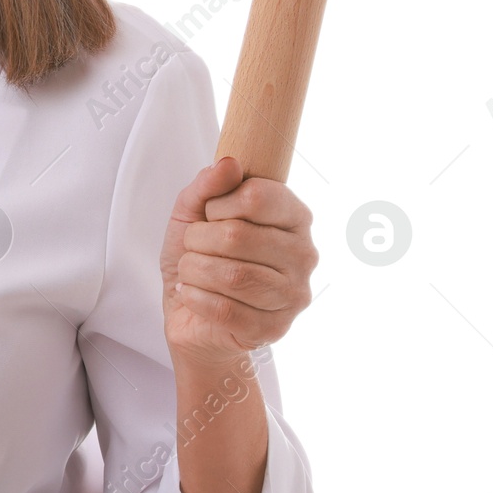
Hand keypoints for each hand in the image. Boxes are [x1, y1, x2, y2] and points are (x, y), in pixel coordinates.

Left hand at [159, 156, 316, 367]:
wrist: (189, 313)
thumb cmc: (198, 257)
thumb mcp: (192, 213)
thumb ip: (207, 185)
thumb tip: (229, 164)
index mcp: (294, 217)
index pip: (258, 196)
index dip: (218, 204)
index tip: (210, 215)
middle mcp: (304, 255)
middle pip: (238, 236)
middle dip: (199, 241)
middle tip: (194, 248)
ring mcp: (293, 295)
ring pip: (232, 275)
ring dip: (195, 270)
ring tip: (192, 271)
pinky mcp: (273, 329)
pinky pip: (225, 309)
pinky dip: (195, 297)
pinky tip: (191, 293)